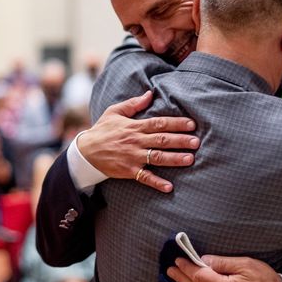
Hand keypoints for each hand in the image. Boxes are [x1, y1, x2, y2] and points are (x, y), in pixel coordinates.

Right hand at [77, 91, 199, 192]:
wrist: (85, 151)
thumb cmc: (102, 130)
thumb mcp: (114, 112)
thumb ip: (133, 103)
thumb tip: (150, 93)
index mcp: (135, 126)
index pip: (159, 123)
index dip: (176, 123)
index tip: (192, 124)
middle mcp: (136, 141)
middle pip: (162, 140)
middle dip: (180, 140)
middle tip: (196, 142)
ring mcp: (133, 156)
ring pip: (157, 158)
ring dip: (174, 159)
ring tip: (190, 159)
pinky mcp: (129, 170)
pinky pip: (145, 177)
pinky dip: (157, 182)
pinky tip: (169, 187)